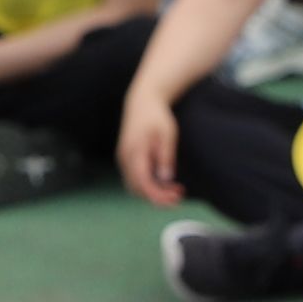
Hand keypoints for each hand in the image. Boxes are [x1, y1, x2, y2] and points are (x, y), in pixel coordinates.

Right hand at [115, 89, 182, 203]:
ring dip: (153, 192)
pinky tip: (165, 182)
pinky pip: (135, 178)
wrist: (142, 102)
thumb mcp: (167, 134)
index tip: (175, 199)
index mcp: (135, 151)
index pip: (143, 182)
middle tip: (179, 195)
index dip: (158, 195)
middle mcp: (125, 157)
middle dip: (158, 197)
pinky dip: (148, 185)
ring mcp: (123, 159)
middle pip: (138, 188)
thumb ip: (166, 156)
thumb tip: (166, 178)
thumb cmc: (157, 116)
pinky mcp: (126, 159)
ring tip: (175, 190)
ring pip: (135, 186)